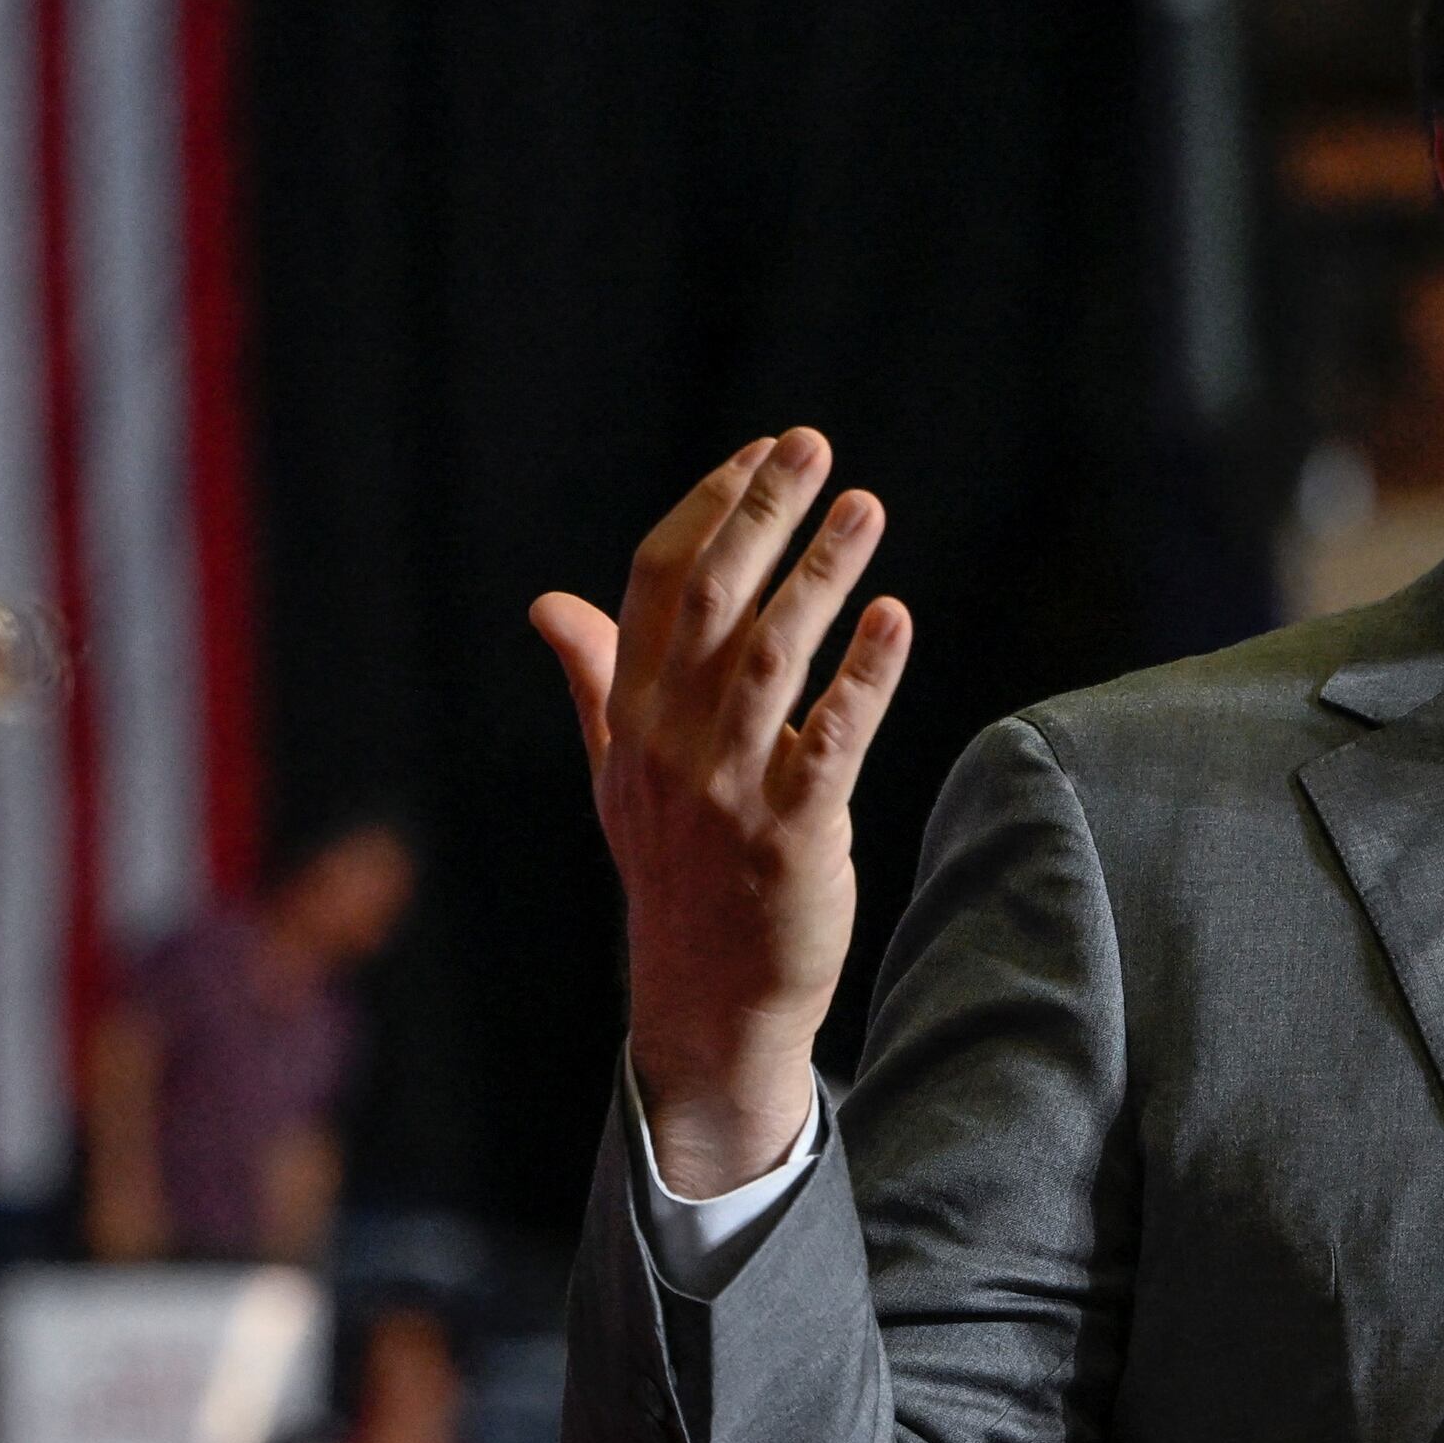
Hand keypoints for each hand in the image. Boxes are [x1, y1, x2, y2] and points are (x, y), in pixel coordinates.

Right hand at [532, 429, 913, 1197]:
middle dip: (759, 513)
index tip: (759, 450)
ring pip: (768, 658)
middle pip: (709, 602)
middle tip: (811, 444)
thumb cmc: (675, 872)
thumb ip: (593, 680)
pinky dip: (864, 677)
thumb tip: (548, 602)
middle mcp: (669, 744)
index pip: (655, 586)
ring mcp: (728, 790)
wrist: (708, 997)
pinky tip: (895, 619)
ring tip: (863, 506)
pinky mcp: (792, 834)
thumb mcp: (618, 774)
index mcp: (630, 718)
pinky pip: (831, 740)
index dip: (707, 510)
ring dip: (818, 575)